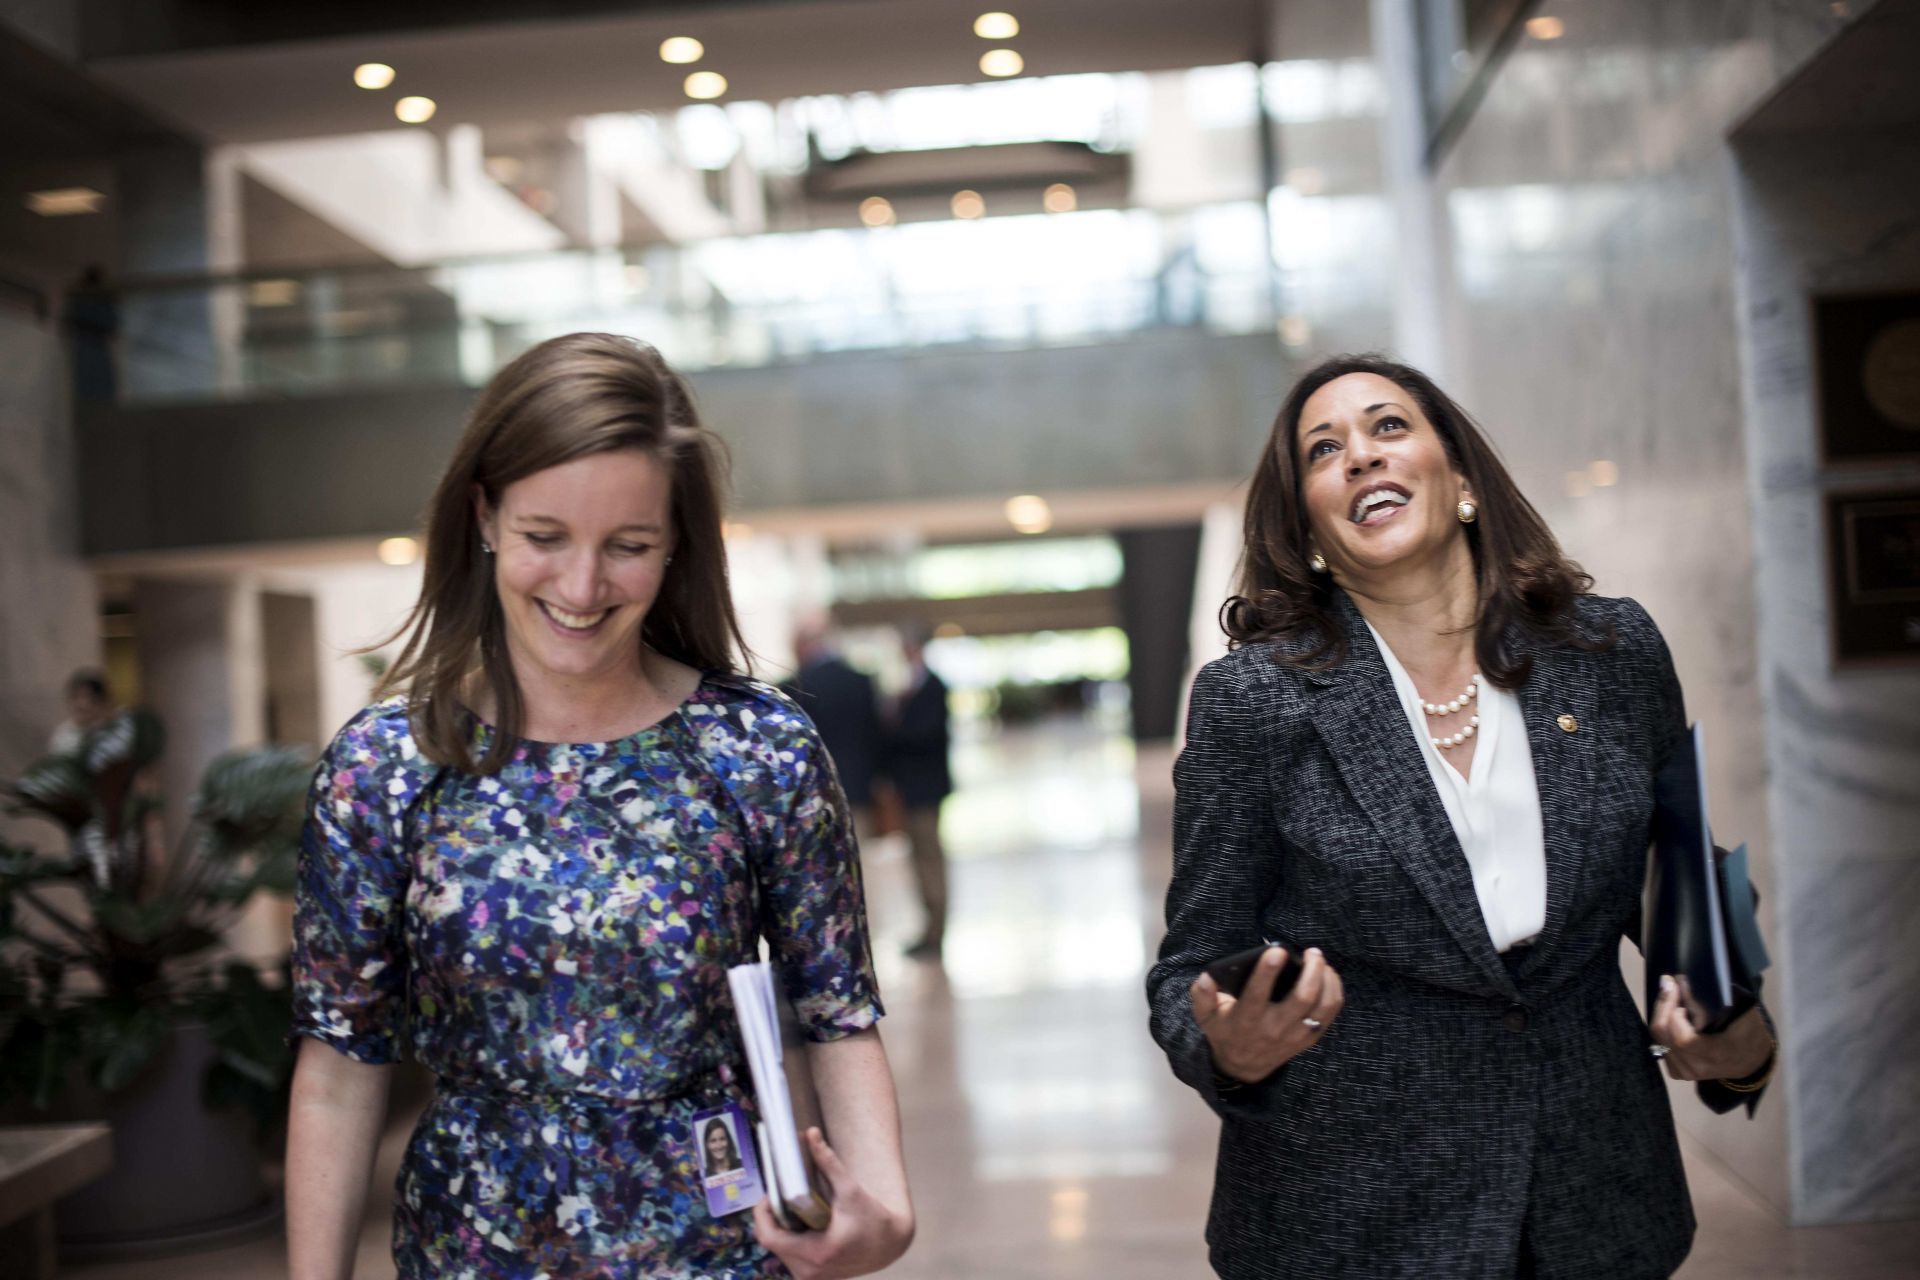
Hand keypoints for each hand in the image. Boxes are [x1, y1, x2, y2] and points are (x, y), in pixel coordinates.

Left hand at [752, 1127, 912, 1278]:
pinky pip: (791, 1258)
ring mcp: (812, 1277)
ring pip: (780, 1251)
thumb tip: (811, 1135)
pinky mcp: (815, 1276)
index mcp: (817, 1252)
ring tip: (795, 1209)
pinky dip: (792, 1240)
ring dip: (781, 1229)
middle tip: (782, 1197)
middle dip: (773, 1218)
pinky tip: (805, 1224)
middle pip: (772, 1242)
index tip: (769, 1196)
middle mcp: (811, 1270)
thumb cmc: (873, 1219)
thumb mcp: (850, 1189)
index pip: (769, 1237)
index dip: (763, 1214)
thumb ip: (828, 1162)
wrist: (890, 1244)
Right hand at [1189, 946, 1343, 1083]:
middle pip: (1302, 998)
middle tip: (1312, 952)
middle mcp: (1274, 1028)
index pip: (1258, 994)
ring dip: (1327, 980)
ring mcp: (1295, 1035)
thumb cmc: (1225, 1032)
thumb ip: (1202, 996)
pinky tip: (1329, 977)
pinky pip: (1329, 1015)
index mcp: (1247, 1019)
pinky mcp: (1308, 1039)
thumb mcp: (1206, 1017)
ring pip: (1322, 1006)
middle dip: (1312, 971)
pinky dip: (1334, 993)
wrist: (1243, 1068)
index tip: (1278, 950)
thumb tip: (1206, 978)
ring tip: (1321, 962)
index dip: (1268, 971)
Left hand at [1649, 975, 1772, 1081]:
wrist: (1751, 1061)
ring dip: (1662, 1012)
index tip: (1678, 988)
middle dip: (1664, 1004)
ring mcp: (1685, 1072)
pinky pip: (1659, 1044)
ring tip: (1672, 995)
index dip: (1674, 1012)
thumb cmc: (1750, 1033)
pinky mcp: (1677, 1072)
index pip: (1683, 1038)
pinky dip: (1663, 1026)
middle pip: (1664, 1034)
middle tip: (1670, 983)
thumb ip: (1715, 999)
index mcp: (1717, 1054)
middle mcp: (1698, 1067)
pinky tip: (1672, 1015)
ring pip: (1658, 1038)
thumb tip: (1683, 982)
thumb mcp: (1744, 1014)